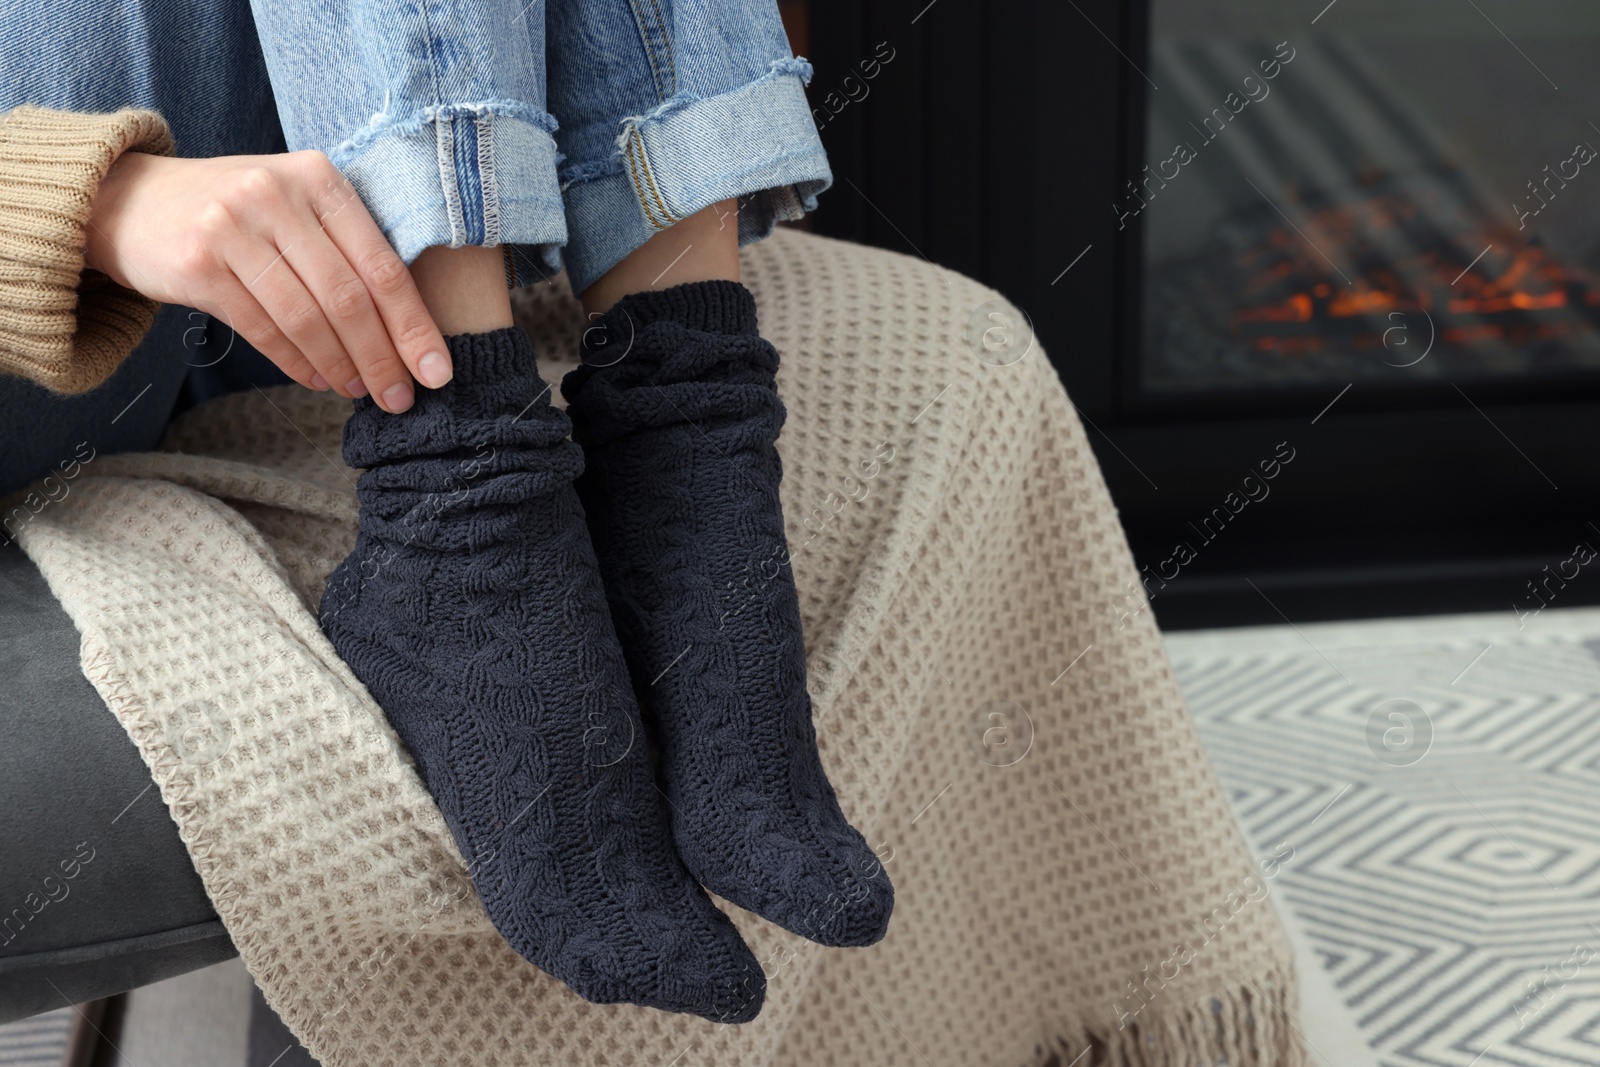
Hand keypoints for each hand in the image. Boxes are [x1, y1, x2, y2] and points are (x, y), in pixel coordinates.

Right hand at [85, 150, 450, 412]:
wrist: (132, 201)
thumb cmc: (239, 214)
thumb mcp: (297, 206)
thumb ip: (347, 248)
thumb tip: (410, 331)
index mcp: (319, 178)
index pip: (383, 265)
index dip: (415, 326)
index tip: (438, 372)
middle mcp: (277, 194)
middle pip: (349, 297)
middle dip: (382, 357)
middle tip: (399, 398)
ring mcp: (232, 225)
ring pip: (307, 317)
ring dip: (340, 365)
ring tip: (357, 391)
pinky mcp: (198, 262)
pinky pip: (263, 328)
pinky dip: (297, 362)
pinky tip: (318, 380)